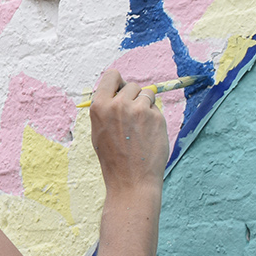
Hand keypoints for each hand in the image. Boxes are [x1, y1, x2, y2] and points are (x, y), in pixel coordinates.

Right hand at [88, 69, 168, 192]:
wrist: (130, 179)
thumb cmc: (114, 158)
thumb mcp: (99, 131)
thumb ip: (107, 109)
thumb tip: (120, 91)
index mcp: (99, 106)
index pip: (112, 76)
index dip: (118, 82)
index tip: (121, 91)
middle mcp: (118, 104)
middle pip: (132, 86)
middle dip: (134, 98)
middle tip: (131, 119)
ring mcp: (138, 110)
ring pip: (147, 95)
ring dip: (145, 106)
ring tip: (139, 128)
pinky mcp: (156, 117)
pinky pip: (156, 109)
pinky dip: (154, 119)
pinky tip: (147, 135)